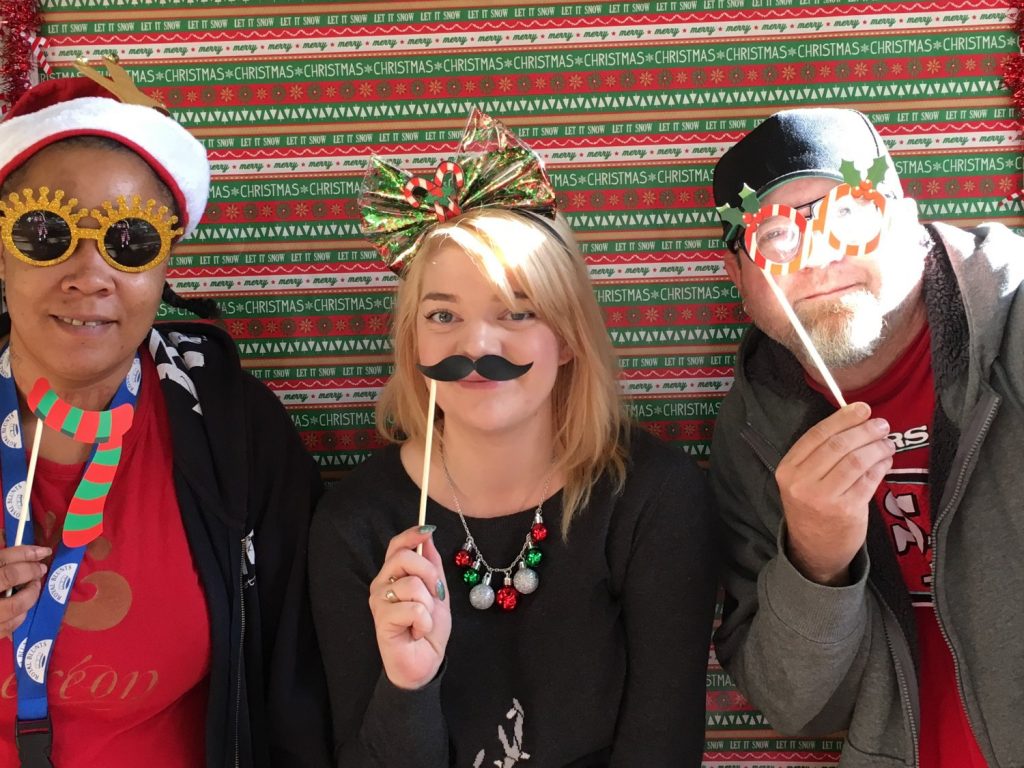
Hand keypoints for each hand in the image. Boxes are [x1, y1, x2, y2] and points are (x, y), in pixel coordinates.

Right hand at [0, 545, 50, 638]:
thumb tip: (16, 549)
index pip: (2, 559)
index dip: (25, 553)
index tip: (42, 551)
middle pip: (9, 576)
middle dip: (30, 570)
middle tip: (39, 569)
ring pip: (15, 604)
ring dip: (30, 594)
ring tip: (32, 588)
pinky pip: (8, 626)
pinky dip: (20, 616)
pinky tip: (21, 610)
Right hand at [369, 526, 450, 689]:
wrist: (425, 662)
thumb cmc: (428, 629)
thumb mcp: (437, 592)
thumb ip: (432, 565)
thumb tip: (428, 536)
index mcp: (394, 575)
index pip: (396, 546)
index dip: (411, 535)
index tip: (427, 531)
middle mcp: (382, 584)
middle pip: (404, 558)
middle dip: (429, 574)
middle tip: (434, 595)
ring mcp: (379, 601)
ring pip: (412, 584)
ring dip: (428, 605)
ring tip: (422, 621)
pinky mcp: (382, 619)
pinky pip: (413, 608)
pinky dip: (424, 622)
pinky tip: (417, 632)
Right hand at [775, 403, 894, 585]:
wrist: (813, 550)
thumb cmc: (812, 508)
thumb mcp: (802, 480)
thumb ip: (820, 454)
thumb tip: (855, 422)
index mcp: (788, 469)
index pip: (817, 435)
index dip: (842, 418)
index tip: (862, 408)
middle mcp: (802, 483)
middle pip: (838, 445)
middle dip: (864, 430)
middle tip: (881, 424)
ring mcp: (824, 498)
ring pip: (856, 460)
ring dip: (877, 447)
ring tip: (887, 442)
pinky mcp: (847, 511)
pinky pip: (869, 480)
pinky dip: (881, 466)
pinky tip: (885, 460)